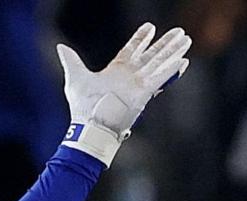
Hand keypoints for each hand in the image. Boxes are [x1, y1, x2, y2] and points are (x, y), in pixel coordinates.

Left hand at [57, 23, 191, 166]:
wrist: (90, 126)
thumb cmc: (82, 106)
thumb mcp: (75, 78)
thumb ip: (71, 61)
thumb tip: (61, 47)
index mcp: (116, 70)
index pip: (132, 49)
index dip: (141, 38)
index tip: (150, 27)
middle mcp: (129, 76)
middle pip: (151, 55)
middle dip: (164, 43)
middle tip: (179, 31)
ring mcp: (138, 85)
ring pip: (159, 64)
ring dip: (172, 52)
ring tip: (186, 40)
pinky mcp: (143, 94)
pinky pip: (160, 79)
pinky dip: (171, 70)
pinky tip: (183, 61)